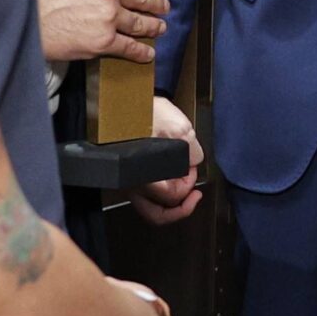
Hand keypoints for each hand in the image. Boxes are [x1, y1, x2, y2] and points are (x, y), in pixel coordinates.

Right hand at [37, 0, 167, 63]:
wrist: (24, 15)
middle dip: (156, 3)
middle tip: (163, 6)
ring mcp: (110, 15)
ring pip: (141, 22)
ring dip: (154, 26)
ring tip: (159, 28)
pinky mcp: (104, 40)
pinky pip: (130, 47)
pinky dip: (142, 52)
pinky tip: (148, 53)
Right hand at [129, 96, 205, 225]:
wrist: (123, 100)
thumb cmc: (144, 111)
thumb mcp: (178, 128)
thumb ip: (191, 151)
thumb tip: (193, 164)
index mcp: (142, 175)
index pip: (171, 197)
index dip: (188, 186)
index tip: (192, 170)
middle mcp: (131, 184)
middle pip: (157, 215)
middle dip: (180, 207)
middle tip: (193, 197)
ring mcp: (127, 182)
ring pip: (149, 209)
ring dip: (170, 204)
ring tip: (185, 192)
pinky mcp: (128, 176)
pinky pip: (145, 197)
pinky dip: (161, 195)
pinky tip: (171, 181)